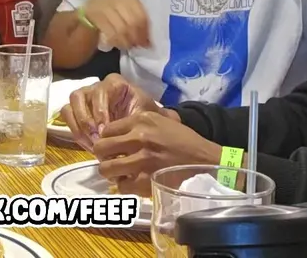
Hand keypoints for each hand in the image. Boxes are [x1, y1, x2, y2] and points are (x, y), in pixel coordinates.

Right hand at [61, 73, 161, 150]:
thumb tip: (164, 123)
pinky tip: (86, 144)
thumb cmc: (144, 117)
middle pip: (81, 96)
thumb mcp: (150, 115)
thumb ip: (159, 117)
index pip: (101, 91)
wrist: (139, 123)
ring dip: (78, 125)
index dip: (100, 112)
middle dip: (87, 121)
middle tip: (96, 140)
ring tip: (90, 144)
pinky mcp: (76, 109)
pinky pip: (67, 115)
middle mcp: (97, 86)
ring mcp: (84, 96)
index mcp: (115, 83)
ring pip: (71, 104)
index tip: (105, 131)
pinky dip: (74, 129)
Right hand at [81, 0, 151, 49]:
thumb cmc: (115, 12)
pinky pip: (110, 33)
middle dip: (136, 38)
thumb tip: (149, 43)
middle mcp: (118, 0)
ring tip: (128, 46)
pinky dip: (116, 42)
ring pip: (121, 29)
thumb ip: (139, 25)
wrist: (92, 7)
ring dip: (126, 41)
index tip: (147, 44)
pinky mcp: (95, 16)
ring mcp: (105, 7)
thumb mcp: (128, 12)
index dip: (145, 32)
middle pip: (132, 23)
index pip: (142, 17)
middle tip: (137, 46)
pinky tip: (119, 45)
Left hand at [92, 111, 221, 195]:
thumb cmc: (183, 140)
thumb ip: (136, 124)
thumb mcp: (161, 120)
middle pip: (101, 148)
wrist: (205, 159)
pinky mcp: (147, 180)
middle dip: (103, 156)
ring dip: (111, 173)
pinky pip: (122, 186)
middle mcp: (139, 137)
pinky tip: (134, 182)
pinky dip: (125, 186)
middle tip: (111, 160)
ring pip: (107, 169)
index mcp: (141, 120)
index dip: (106, 140)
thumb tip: (110, 131)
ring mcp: (142, 160)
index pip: (107, 130)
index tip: (111, 147)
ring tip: (120, 173)